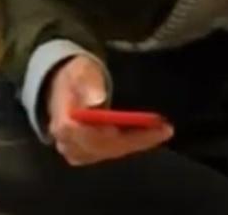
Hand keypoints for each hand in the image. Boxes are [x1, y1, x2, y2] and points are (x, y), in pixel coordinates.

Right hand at [46, 55, 172, 166]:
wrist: (65, 85)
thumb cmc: (76, 76)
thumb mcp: (82, 71)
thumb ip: (88, 84)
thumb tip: (96, 102)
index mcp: (63, 121)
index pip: (87, 135)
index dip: (113, 133)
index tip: (136, 126)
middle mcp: (67, 143)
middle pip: (104, 148)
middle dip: (135, 140)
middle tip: (164, 129)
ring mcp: (76, 152)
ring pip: (110, 152)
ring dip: (137, 143)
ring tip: (162, 130)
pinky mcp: (86, 155)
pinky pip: (111, 153)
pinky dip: (131, 145)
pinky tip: (149, 136)